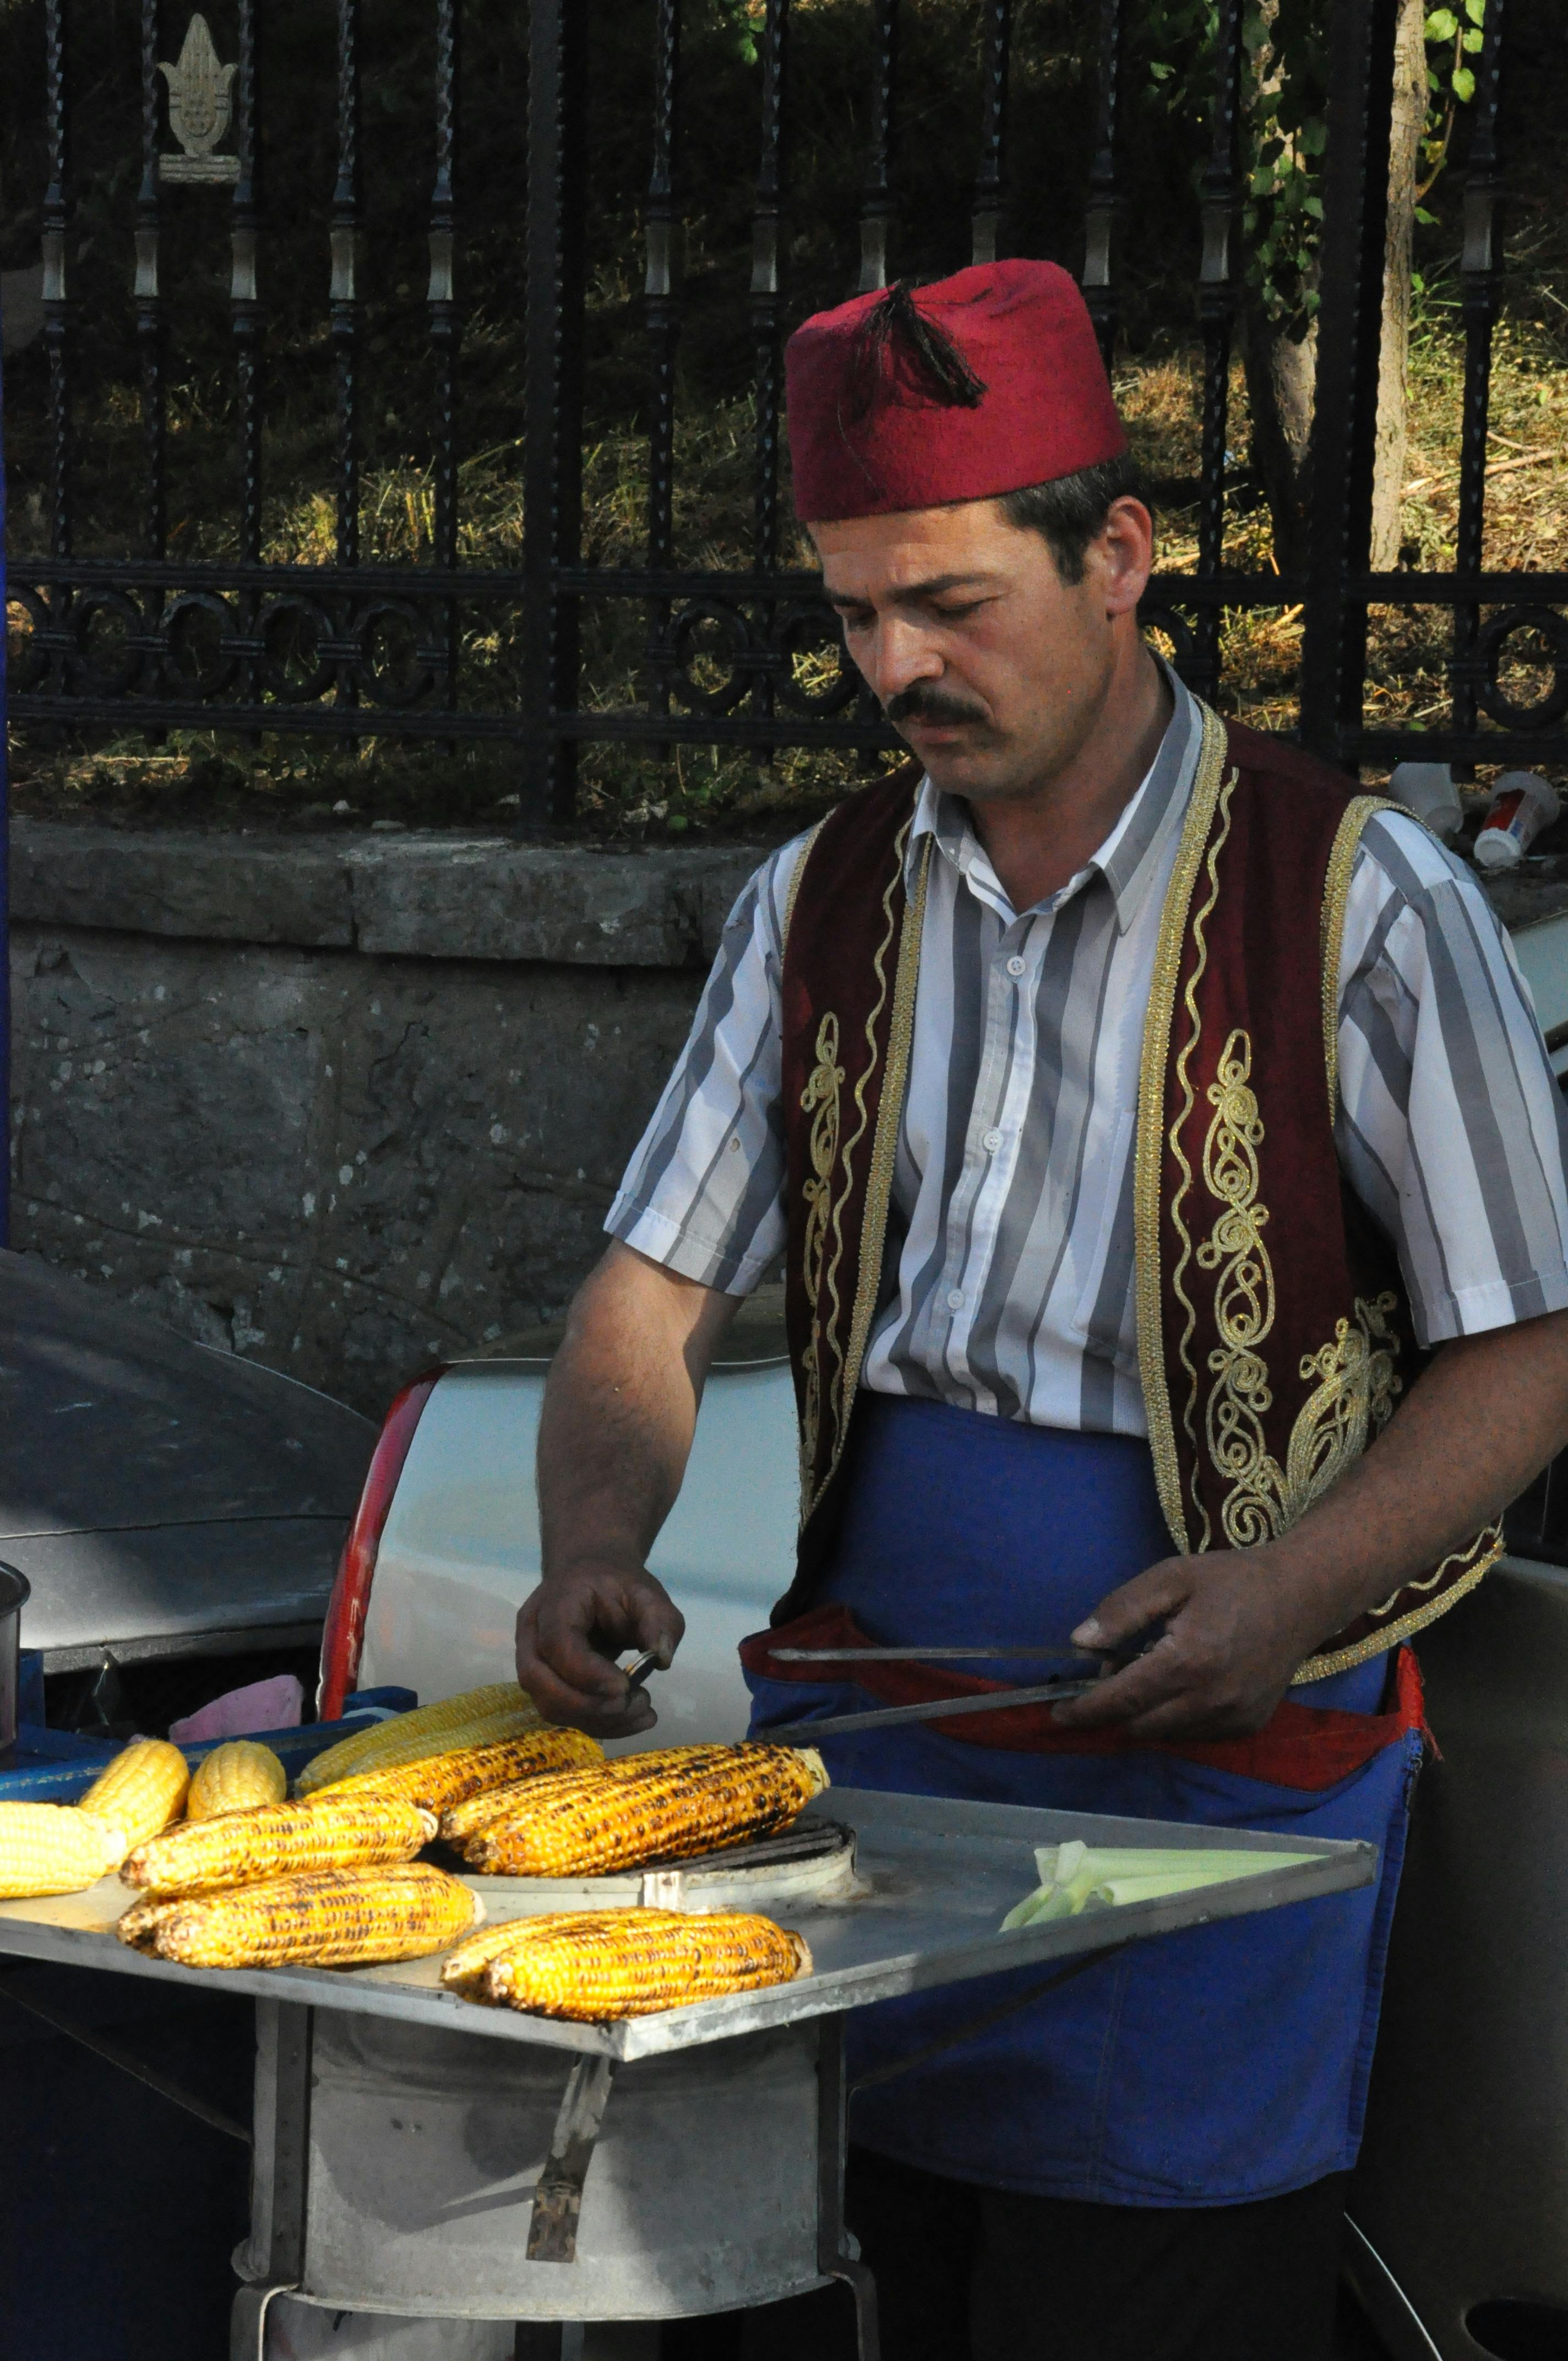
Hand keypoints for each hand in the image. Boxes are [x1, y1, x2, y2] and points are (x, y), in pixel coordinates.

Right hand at [515, 1559, 684, 1738]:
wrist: (591, 1579)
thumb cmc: (617, 1585)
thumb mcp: (647, 1593)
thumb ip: (660, 1620)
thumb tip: (661, 1659)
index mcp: (556, 1603)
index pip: (557, 1644)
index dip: (587, 1673)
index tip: (625, 1688)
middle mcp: (533, 1634)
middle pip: (539, 1681)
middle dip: (588, 1705)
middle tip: (636, 1703)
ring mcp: (533, 1661)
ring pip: (549, 1704)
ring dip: (596, 1720)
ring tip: (642, 1710)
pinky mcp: (545, 1684)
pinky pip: (563, 1712)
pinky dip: (598, 1723)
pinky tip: (633, 1718)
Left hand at [1050, 1549, 1316, 1741]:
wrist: (1301, 1596)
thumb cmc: (1232, 1580)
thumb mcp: (1171, 1577)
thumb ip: (1123, 1610)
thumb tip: (1080, 1643)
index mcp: (1188, 1660)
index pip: (1121, 1700)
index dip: (1084, 1709)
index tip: (1057, 1712)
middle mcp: (1211, 1699)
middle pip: (1138, 1725)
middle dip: (1112, 1709)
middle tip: (1110, 1673)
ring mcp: (1232, 1718)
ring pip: (1164, 1735)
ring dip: (1144, 1715)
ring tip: (1150, 1671)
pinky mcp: (1247, 1726)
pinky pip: (1194, 1735)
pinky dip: (1175, 1719)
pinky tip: (1182, 1683)